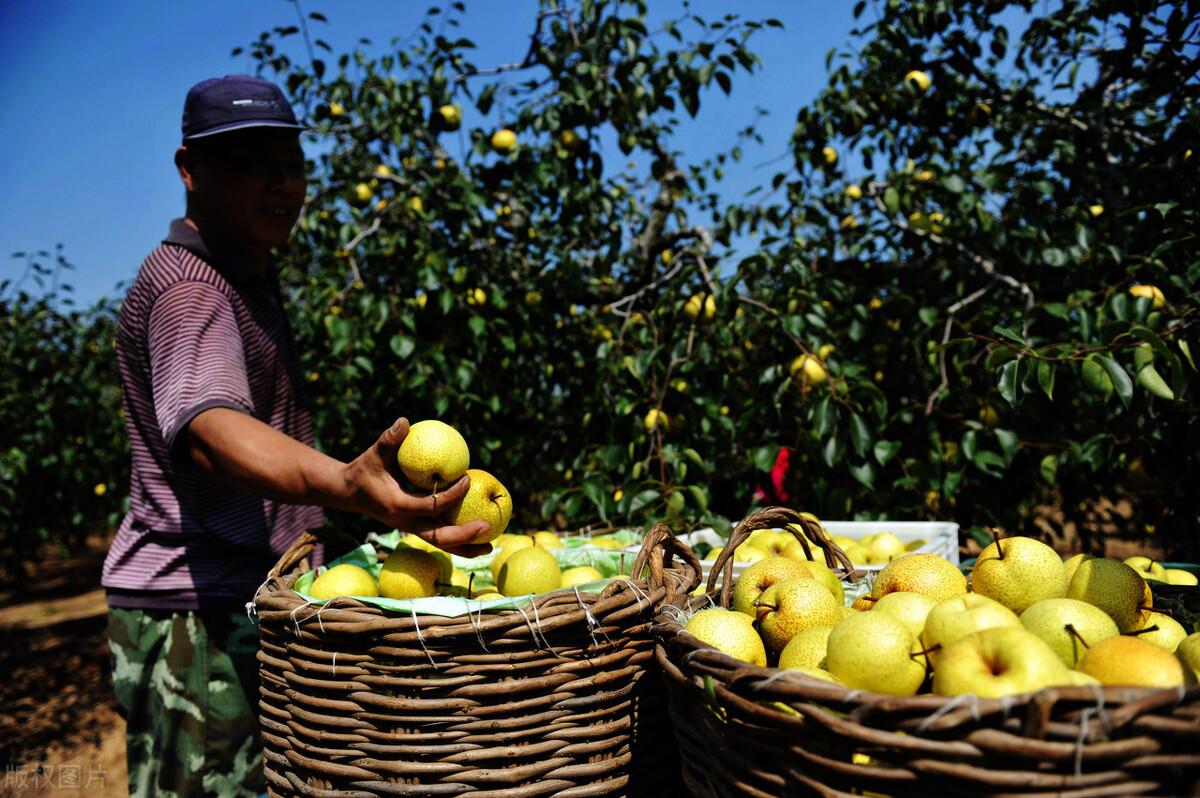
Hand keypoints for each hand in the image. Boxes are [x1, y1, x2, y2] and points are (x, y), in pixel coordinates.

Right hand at [340, 417, 492, 556]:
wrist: (349, 493)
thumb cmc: (365, 470)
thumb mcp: (374, 454)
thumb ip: (389, 440)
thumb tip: (404, 421)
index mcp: (397, 506)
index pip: (430, 505)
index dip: (451, 495)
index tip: (468, 479)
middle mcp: (405, 523)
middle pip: (438, 537)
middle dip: (464, 536)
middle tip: (487, 527)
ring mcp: (410, 528)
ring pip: (440, 543)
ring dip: (465, 548)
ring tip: (490, 547)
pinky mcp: (415, 528)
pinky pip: (439, 537)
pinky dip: (458, 540)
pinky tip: (478, 537)